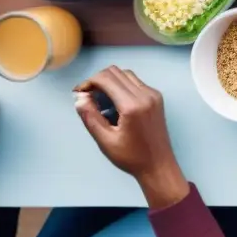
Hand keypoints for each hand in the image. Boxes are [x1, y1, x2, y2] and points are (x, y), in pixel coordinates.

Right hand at [73, 67, 188, 208]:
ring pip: (126, 75)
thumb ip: (90, 117)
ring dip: (109, 82)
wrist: (158, 164)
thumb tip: (80, 97)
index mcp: (133, 105)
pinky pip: (135, 83)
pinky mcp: (156, 97)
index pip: (107, 78)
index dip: (89, 82)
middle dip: (97, 80)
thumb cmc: (131, 156)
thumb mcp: (105, 140)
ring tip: (98, 101)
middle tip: (86, 97)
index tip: (78, 94)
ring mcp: (153, 94)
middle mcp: (146, 94)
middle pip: (116, 72)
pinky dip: (121, 87)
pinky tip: (113, 104)